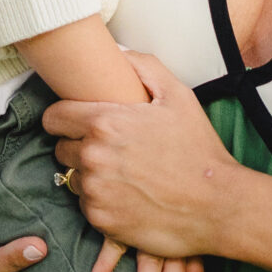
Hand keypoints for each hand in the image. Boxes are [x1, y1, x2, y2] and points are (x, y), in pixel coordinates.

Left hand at [43, 50, 246, 258]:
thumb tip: (117, 51)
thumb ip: (143, 66)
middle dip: (79, 147)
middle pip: (61, 149)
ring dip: (90, 175)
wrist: (217, 205)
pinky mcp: (101, 220)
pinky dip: (101, 201)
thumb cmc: (198, 149)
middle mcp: (93, 156)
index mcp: (104, 123)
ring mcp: (95, 191)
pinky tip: (128, 196)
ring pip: (73, 178)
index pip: (53, 118)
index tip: (74, 123)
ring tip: (122, 174)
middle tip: (110, 150)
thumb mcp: (178, 96)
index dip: (63, 118)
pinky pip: (86, 205)